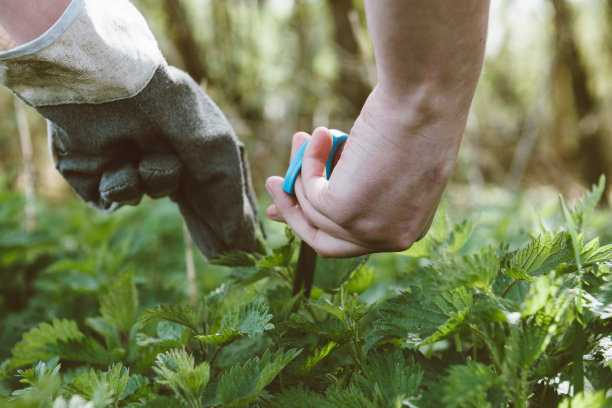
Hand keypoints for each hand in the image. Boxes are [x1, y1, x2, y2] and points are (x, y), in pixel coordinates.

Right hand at [265, 86, 463, 257]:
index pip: (350, 243)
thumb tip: (305, 192)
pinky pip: (309, 189)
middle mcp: (391, 240)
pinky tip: (323, 133)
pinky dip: (309, 158)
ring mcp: (368, 230)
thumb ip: (347, 185)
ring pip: (312, 211)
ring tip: (304, 136)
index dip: (315, 224)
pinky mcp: (346, 212)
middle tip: (272, 182)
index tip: (290, 204)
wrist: (425, 97)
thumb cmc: (411, 119)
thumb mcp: (379, 165)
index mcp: (406, 231)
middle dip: (295, 213)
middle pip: (325, 242)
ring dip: (302, 171)